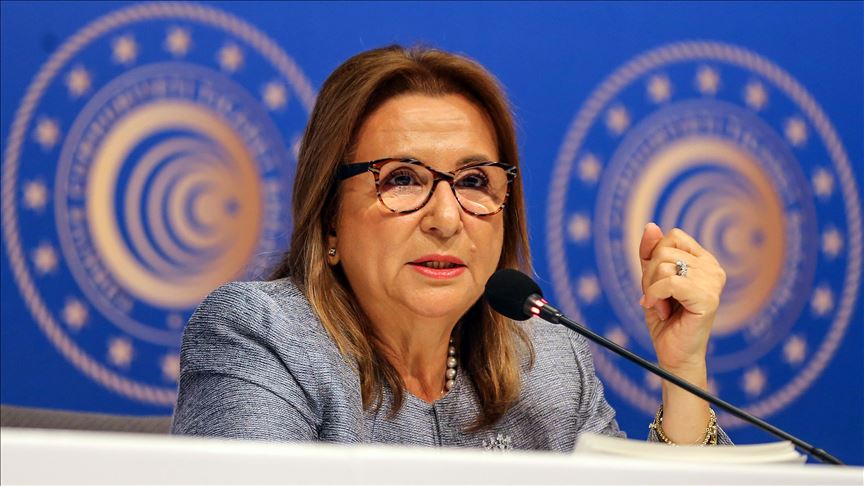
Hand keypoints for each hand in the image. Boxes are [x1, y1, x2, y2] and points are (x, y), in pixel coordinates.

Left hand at [638, 223, 725, 371]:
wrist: (673, 353)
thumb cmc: (665, 318)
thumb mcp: (651, 280)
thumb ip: (650, 254)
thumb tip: (650, 226)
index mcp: (703, 260)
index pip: (672, 236)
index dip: (654, 258)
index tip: (658, 284)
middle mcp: (713, 268)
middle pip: (664, 250)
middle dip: (650, 277)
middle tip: (659, 299)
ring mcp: (713, 282)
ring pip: (664, 266)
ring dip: (653, 290)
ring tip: (664, 307)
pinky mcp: (708, 298)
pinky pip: (669, 283)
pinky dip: (655, 296)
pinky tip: (660, 310)